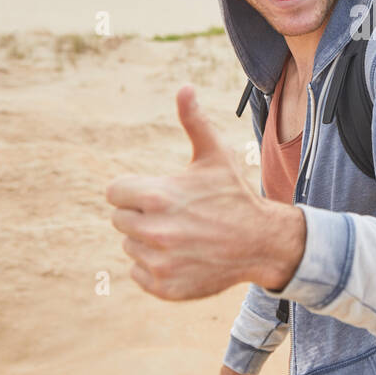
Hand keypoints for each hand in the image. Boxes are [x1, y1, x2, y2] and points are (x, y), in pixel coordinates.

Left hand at [106, 85, 305, 299]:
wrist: (261, 242)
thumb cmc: (233, 194)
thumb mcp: (214, 155)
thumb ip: (193, 121)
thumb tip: (184, 87)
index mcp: (156, 196)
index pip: (114, 193)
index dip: (134, 191)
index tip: (158, 194)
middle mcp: (153, 231)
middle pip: (120, 220)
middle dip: (142, 215)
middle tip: (175, 215)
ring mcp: (158, 262)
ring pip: (130, 247)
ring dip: (148, 242)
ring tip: (182, 236)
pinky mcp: (164, 287)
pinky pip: (138, 274)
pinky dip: (154, 268)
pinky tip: (181, 257)